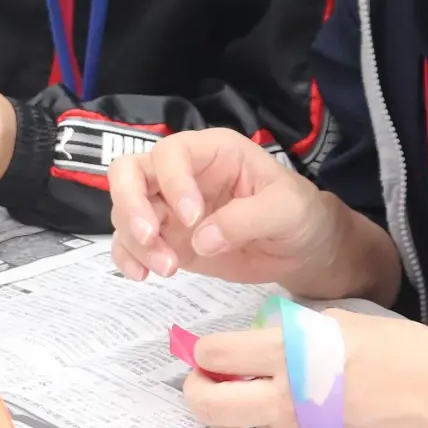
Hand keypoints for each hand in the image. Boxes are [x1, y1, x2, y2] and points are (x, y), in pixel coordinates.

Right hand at [109, 129, 390, 301]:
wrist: (304, 251)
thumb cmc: (299, 215)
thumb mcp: (285, 210)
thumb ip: (245, 219)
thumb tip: (200, 239)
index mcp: (211, 152)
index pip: (171, 153)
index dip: (172, 182)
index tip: (193, 218)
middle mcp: (180, 174)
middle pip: (129, 172)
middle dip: (131, 204)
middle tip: (149, 236)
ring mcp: (168, 207)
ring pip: (124, 210)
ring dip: (135, 240)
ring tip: (167, 268)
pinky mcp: (166, 238)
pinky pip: (130, 243)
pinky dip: (127, 257)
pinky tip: (141, 275)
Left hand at [183, 310, 427, 427]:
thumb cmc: (404, 353)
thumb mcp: (341, 321)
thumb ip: (291, 332)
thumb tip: (257, 341)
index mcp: (292, 355)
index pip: (218, 353)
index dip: (202, 348)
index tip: (202, 346)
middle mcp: (289, 401)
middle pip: (209, 404)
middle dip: (195, 387)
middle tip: (202, 375)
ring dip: (222, 415)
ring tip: (231, 396)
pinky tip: (262, 418)